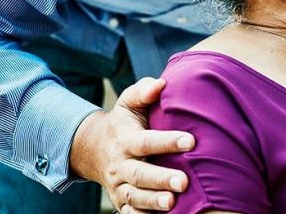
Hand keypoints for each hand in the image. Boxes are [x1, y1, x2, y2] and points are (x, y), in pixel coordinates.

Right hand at [70, 77, 194, 212]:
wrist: (95, 149)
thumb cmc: (124, 122)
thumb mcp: (129, 102)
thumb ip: (143, 91)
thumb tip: (161, 83)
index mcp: (126, 139)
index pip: (147, 141)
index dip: (168, 141)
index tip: (191, 141)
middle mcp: (121, 164)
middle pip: (140, 174)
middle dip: (161, 179)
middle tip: (184, 182)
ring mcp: (119, 185)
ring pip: (134, 196)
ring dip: (152, 201)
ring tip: (172, 203)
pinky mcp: (120, 201)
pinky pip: (128, 212)